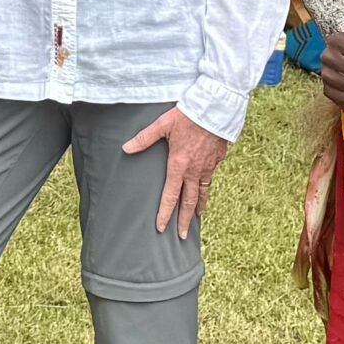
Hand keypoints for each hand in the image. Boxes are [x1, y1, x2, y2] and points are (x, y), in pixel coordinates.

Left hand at [123, 106, 229, 236]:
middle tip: (183, 236)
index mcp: (179, 165)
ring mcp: (208, 166)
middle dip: (185, 220)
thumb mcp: (162, 125)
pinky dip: (207, 188)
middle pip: (190, 201)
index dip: (165, 213)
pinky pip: (211, 177)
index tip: (162, 228)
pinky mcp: (218, 159)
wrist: (215, 107)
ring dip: (199, 207)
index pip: (170, 196)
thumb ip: (144, 138)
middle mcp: (194, 170)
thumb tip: (126, 148)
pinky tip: (205, 189)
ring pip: (203, 192)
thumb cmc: (187, 115)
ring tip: (197, 218)